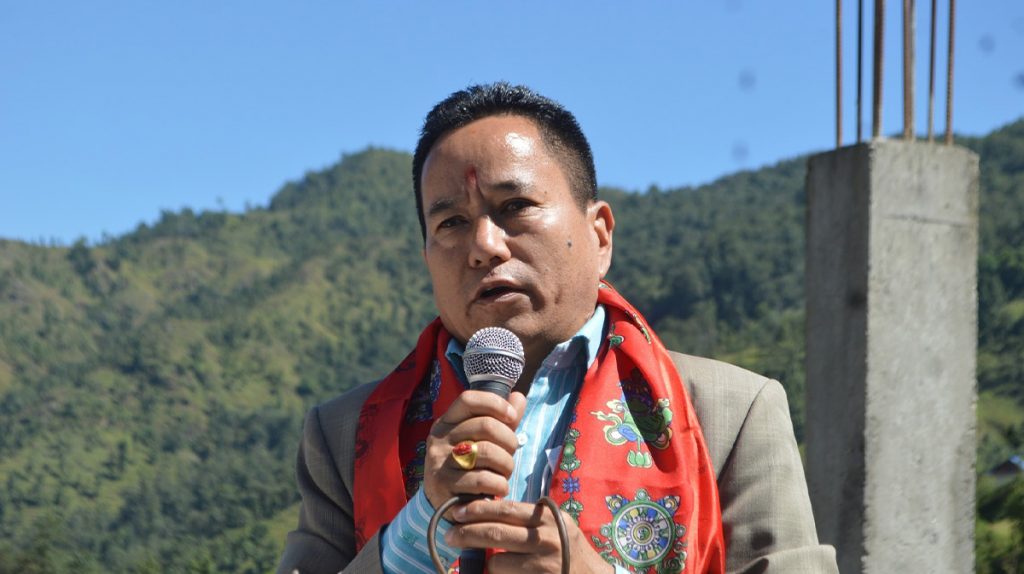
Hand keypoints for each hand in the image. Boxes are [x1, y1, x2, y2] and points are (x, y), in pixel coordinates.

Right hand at [422, 390, 526, 513]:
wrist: (442, 504)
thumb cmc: (468, 467)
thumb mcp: (482, 441)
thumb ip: (501, 420)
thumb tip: (519, 397)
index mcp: (447, 422)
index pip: (469, 399)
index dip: (495, 404)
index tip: (512, 417)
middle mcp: (439, 439)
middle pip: (486, 425)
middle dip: (509, 441)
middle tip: (510, 455)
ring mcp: (439, 462)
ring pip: (487, 452)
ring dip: (506, 465)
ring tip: (505, 474)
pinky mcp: (444, 486)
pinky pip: (483, 480)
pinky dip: (499, 485)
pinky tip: (499, 489)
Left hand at [445, 498, 613, 573]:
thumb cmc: (568, 550)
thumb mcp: (556, 526)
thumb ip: (529, 519)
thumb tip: (488, 512)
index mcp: (548, 518)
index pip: (506, 509)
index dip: (478, 509)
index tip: (458, 511)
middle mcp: (546, 538)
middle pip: (496, 532)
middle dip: (467, 532)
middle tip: (450, 534)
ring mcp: (542, 563)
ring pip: (496, 560)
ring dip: (481, 559)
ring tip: (472, 556)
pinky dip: (493, 573)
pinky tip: (494, 571)